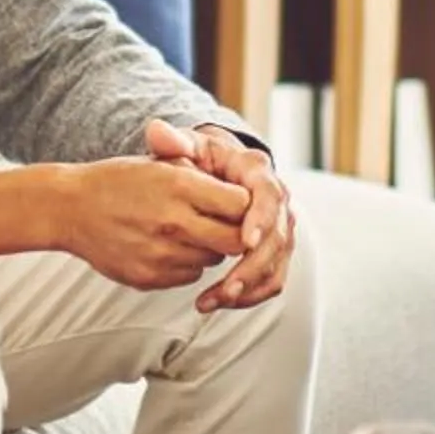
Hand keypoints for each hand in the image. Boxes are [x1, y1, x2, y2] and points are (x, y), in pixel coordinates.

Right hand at [58, 150, 250, 291]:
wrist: (69, 208)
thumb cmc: (118, 180)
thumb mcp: (160, 163)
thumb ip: (202, 176)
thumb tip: (244, 195)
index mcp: (179, 186)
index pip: (240, 204)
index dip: (243, 205)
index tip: (236, 202)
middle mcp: (173, 222)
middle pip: (234, 241)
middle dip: (235, 232)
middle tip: (223, 222)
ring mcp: (161, 254)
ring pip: (213, 260)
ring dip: (210, 248)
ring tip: (189, 230)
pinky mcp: (149, 278)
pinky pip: (189, 276)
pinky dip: (187, 264)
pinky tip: (169, 246)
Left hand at [148, 120, 295, 311]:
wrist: (218, 172)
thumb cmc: (201, 159)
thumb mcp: (187, 146)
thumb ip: (172, 142)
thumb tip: (156, 131)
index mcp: (259, 172)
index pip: (269, 196)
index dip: (260, 219)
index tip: (244, 241)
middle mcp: (277, 202)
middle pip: (278, 239)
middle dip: (253, 266)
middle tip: (227, 287)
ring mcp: (278, 229)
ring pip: (276, 264)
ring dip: (250, 286)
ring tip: (215, 300)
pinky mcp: (273, 252)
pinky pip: (271, 279)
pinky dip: (250, 295)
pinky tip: (220, 302)